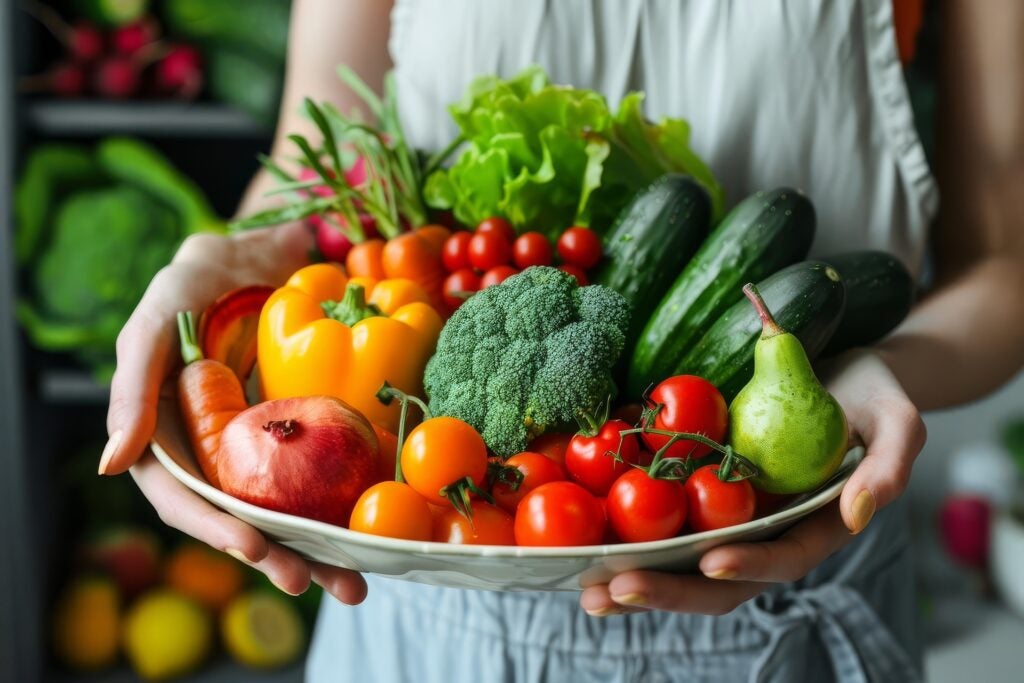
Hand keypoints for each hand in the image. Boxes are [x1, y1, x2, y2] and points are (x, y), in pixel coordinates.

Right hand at [99, 223, 366, 604]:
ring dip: (315, 553)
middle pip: (239, 519)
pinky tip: (370, 540)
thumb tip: (111, 464)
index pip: (185, 499)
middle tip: (313, 582)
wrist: (255, 261)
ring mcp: (257, 453)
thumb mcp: (159, 318)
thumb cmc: (196, 283)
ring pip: (282, 513)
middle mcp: (212, 456)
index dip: (214, 528)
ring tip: (353, 585)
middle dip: (275, 556)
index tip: (253, 548)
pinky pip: (317, 483)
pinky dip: (341, 514)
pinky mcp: (298, 443)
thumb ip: (132, 385)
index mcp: (166, 441)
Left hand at [579, 349, 926, 615]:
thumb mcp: (898, 420)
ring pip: (682, 560)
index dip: (751, 565)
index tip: (712, 560)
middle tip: (614, 592)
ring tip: (586, 590)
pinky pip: (662, 520)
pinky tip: (584, 542)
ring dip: (635, 578)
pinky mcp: (701, 490)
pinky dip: (625, 536)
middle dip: (669, 590)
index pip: (783, 558)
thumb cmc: (873, 395)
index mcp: (814, 527)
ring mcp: (732, 515)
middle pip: (719, 578)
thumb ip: (890, 465)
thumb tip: (859, 513)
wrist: (839, 370)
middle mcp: (767, 531)